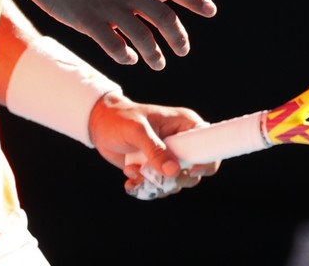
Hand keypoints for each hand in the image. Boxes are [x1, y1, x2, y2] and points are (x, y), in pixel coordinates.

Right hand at [30, 0, 216, 69]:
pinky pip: (115, 47)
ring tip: (158, 64)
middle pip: (163, 18)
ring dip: (155, 55)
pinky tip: (130, 60)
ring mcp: (108, 6)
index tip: (211, 11)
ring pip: (142, 37)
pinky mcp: (89, 22)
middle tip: (183, 51)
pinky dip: (126, 57)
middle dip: (178, 38)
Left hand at [88, 93, 220, 198]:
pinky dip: (144, 189)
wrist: (100, 126)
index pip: (208, 145)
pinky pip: (158, 189)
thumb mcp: (137, 131)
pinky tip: (130, 179)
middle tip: (155, 175)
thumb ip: (155, 150)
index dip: (206, 162)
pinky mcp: (155, 170)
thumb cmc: (120, 119)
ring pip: (174, 184)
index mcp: (184, 125)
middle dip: (173, 180)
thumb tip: (174, 171)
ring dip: (153, 184)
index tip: (190, 171)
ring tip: (133, 170)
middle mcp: (181, 144)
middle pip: (193, 173)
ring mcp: (168, 159)